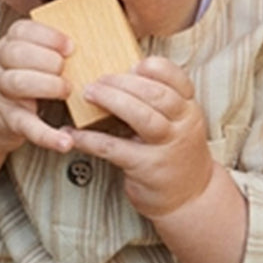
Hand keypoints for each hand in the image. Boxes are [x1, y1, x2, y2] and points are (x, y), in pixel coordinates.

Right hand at [0, 19, 75, 157]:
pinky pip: (27, 126)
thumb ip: (44, 49)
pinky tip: (64, 141)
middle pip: (17, 53)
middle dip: (48, 60)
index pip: (22, 30)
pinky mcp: (10, 122)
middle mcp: (0, 67)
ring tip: (66, 91)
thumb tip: (88, 44)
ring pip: (18, 82)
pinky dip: (47, 135)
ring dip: (48, 85)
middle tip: (66, 70)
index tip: (70, 46)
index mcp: (7, 47)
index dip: (49, 36)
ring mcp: (3, 94)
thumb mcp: (18, 59)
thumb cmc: (8, 84)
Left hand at [68, 56, 215, 221]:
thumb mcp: (176, 124)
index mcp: (188, 109)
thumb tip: (118, 76)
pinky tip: (73, 134)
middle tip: (97, 80)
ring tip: (88, 94)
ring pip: (141, 115)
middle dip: (122, 82)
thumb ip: (157, 102)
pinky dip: (90, 139)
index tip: (131, 65)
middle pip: (155, 93)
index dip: (153, 67)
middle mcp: (183, 125)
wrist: (189, 197)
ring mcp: (167, 147)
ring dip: (111, 100)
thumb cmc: (174, 154)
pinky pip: (114, 147)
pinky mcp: (147, 168)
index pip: (176, 78)